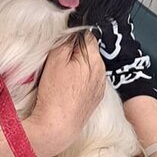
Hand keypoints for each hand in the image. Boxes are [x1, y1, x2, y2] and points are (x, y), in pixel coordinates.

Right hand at [31, 36, 107, 155]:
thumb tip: (72, 29)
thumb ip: (66, 40)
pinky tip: (67, 88)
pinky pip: (88, 81)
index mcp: (94, 59)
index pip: (86, 35)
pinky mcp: (95, 98)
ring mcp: (99, 86)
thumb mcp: (55, 60)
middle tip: (57, 61)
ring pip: (88, 66)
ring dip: (77, 67)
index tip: (59, 45)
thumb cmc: (55, 95)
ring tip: (60, 77)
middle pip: (88, 51)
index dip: (71, 37)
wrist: (58, 126)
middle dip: (74, 52)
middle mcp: (101, 71)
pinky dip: (79, 81)